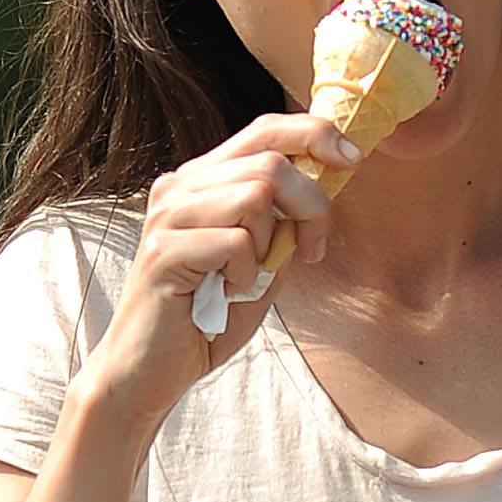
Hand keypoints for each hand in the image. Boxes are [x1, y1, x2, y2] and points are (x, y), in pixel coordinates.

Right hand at [92, 112, 362, 430]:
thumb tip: (324, 186)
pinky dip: (245, 274)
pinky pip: (235, 242)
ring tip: (246, 280)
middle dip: (311, 206)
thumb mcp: (260, 264)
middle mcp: (180, 187)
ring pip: (255, 196)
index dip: (313, 135)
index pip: (264, 129)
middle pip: (271, 162)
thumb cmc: (205, 321)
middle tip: (313, 252)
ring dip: (269, 246)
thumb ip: (282, 225)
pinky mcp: (164, 250)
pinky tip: (225, 295)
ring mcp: (169, 216)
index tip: (352, 159)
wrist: (149, 372)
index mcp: (203, 181)